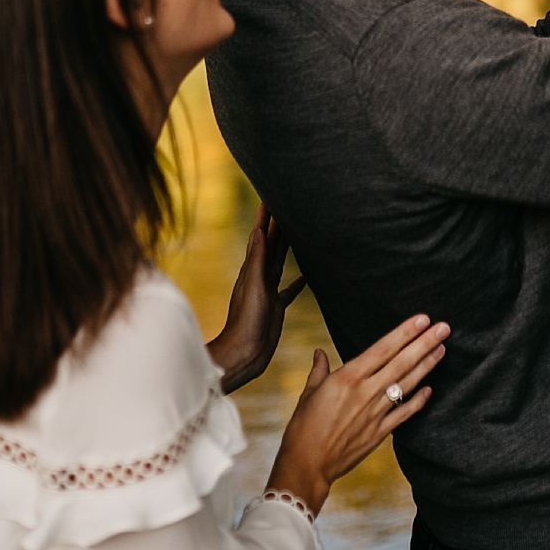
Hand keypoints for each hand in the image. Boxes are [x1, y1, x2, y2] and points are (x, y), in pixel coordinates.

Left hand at [207, 204, 304, 393]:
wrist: (244, 354)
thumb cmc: (246, 322)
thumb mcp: (253, 288)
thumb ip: (257, 261)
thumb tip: (259, 231)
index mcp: (253, 269)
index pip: (261, 236)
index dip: (265, 217)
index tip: (269, 196)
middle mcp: (260, 277)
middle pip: (272, 245)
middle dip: (278, 226)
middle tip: (287, 205)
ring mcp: (269, 291)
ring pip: (280, 263)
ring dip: (286, 248)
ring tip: (296, 232)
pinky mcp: (277, 306)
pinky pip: (289, 290)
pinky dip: (297, 281)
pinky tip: (305, 277)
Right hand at [266, 314, 449, 513]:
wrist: (306, 465)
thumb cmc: (303, 428)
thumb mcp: (309, 393)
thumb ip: (319, 370)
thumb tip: (320, 352)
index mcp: (347, 377)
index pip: (383, 348)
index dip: (405, 332)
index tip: (423, 319)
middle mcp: (365, 392)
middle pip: (401, 362)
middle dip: (424, 343)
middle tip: (444, 328)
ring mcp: (375, 413)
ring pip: (406, 385)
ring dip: (426, 366)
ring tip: (442, 350)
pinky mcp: (379, 433)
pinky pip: (404, 414)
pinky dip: (418, 401)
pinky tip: (430, 389)